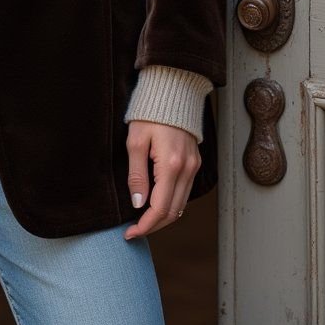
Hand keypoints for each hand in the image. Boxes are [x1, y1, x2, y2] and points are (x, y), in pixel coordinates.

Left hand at [123, 119, 200, 239]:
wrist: (172, 91)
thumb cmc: (149, 113)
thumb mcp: (135, 142)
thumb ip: (137, 175)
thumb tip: (138, 204)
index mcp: (172, 165)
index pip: (160, 208)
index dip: (145, 226)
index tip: (129, 233)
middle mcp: (187, 169)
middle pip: (173, 212)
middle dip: (153, 226)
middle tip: (134, 231)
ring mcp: (194, 166)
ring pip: (181, 205)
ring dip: (163, 218)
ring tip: (143, 221)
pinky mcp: (195, 163)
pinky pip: (185, 192)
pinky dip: (172, 204)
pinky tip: (157, 204)